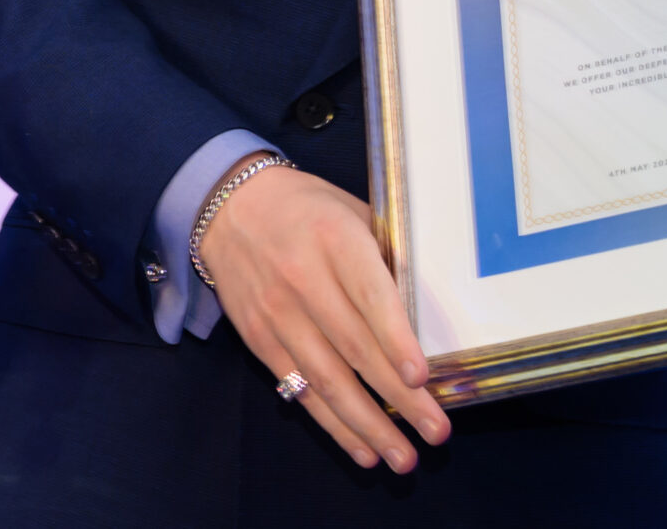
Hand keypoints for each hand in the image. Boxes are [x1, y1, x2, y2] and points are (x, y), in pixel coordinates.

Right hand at [197, 161, 450, 471]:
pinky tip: (363, 448)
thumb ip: (387, 254)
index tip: (422, 376)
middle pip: (355, 347)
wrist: (229, 209)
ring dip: (368, 425)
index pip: (369, 294)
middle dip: (399, 396)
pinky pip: (301, 391)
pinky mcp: (260, 342)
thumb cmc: (309, 209)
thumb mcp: (353, 211)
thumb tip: (433, 305)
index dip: (395, 338)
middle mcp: (303, 279)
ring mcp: (278, 315)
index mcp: (335, 238)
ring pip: (327, 380)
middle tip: (436, 432)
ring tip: (404, 458)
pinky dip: (333, 425)